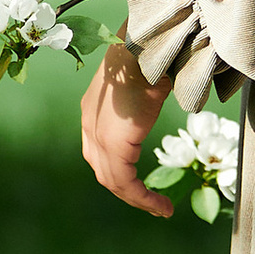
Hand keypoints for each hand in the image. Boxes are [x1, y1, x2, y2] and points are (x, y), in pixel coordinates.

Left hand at [80, 39, 173, 216]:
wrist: (145, 44)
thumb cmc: (151, 55)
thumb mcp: (143, 80)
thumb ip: (145, 96)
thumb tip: (163, 90)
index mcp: (94, 111)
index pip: (102, 153)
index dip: (121, 174)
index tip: (142, 187)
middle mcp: (90, 125)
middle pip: (105, 171)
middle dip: (129, 192)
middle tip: (154, 206)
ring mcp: (98, 134)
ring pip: (113, 181)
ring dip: (137, 199)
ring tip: (160, 209)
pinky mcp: (113, 142)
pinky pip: (124, 181)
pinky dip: (142, 197)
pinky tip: (160, 205)